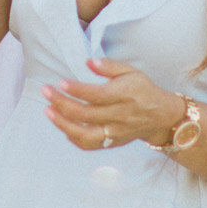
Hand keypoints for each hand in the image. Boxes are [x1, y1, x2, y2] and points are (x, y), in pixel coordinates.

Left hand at [42, 57, 183, 150]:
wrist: (161, 116)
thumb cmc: (143, 90)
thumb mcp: (131, 71)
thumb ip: (110, 66)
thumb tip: (89, 62)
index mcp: (124, 96)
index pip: (96, 95)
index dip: (77, 90)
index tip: (60, 82)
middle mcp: (119, 116)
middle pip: (86, 114)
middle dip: (62, 103)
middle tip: (46, 92)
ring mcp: (115, 132)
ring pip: (85, 134)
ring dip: (63, 124)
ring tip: (48, 111)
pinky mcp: (112, 142)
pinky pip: (90, 145)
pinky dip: (73, 137)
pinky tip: (63, 125)